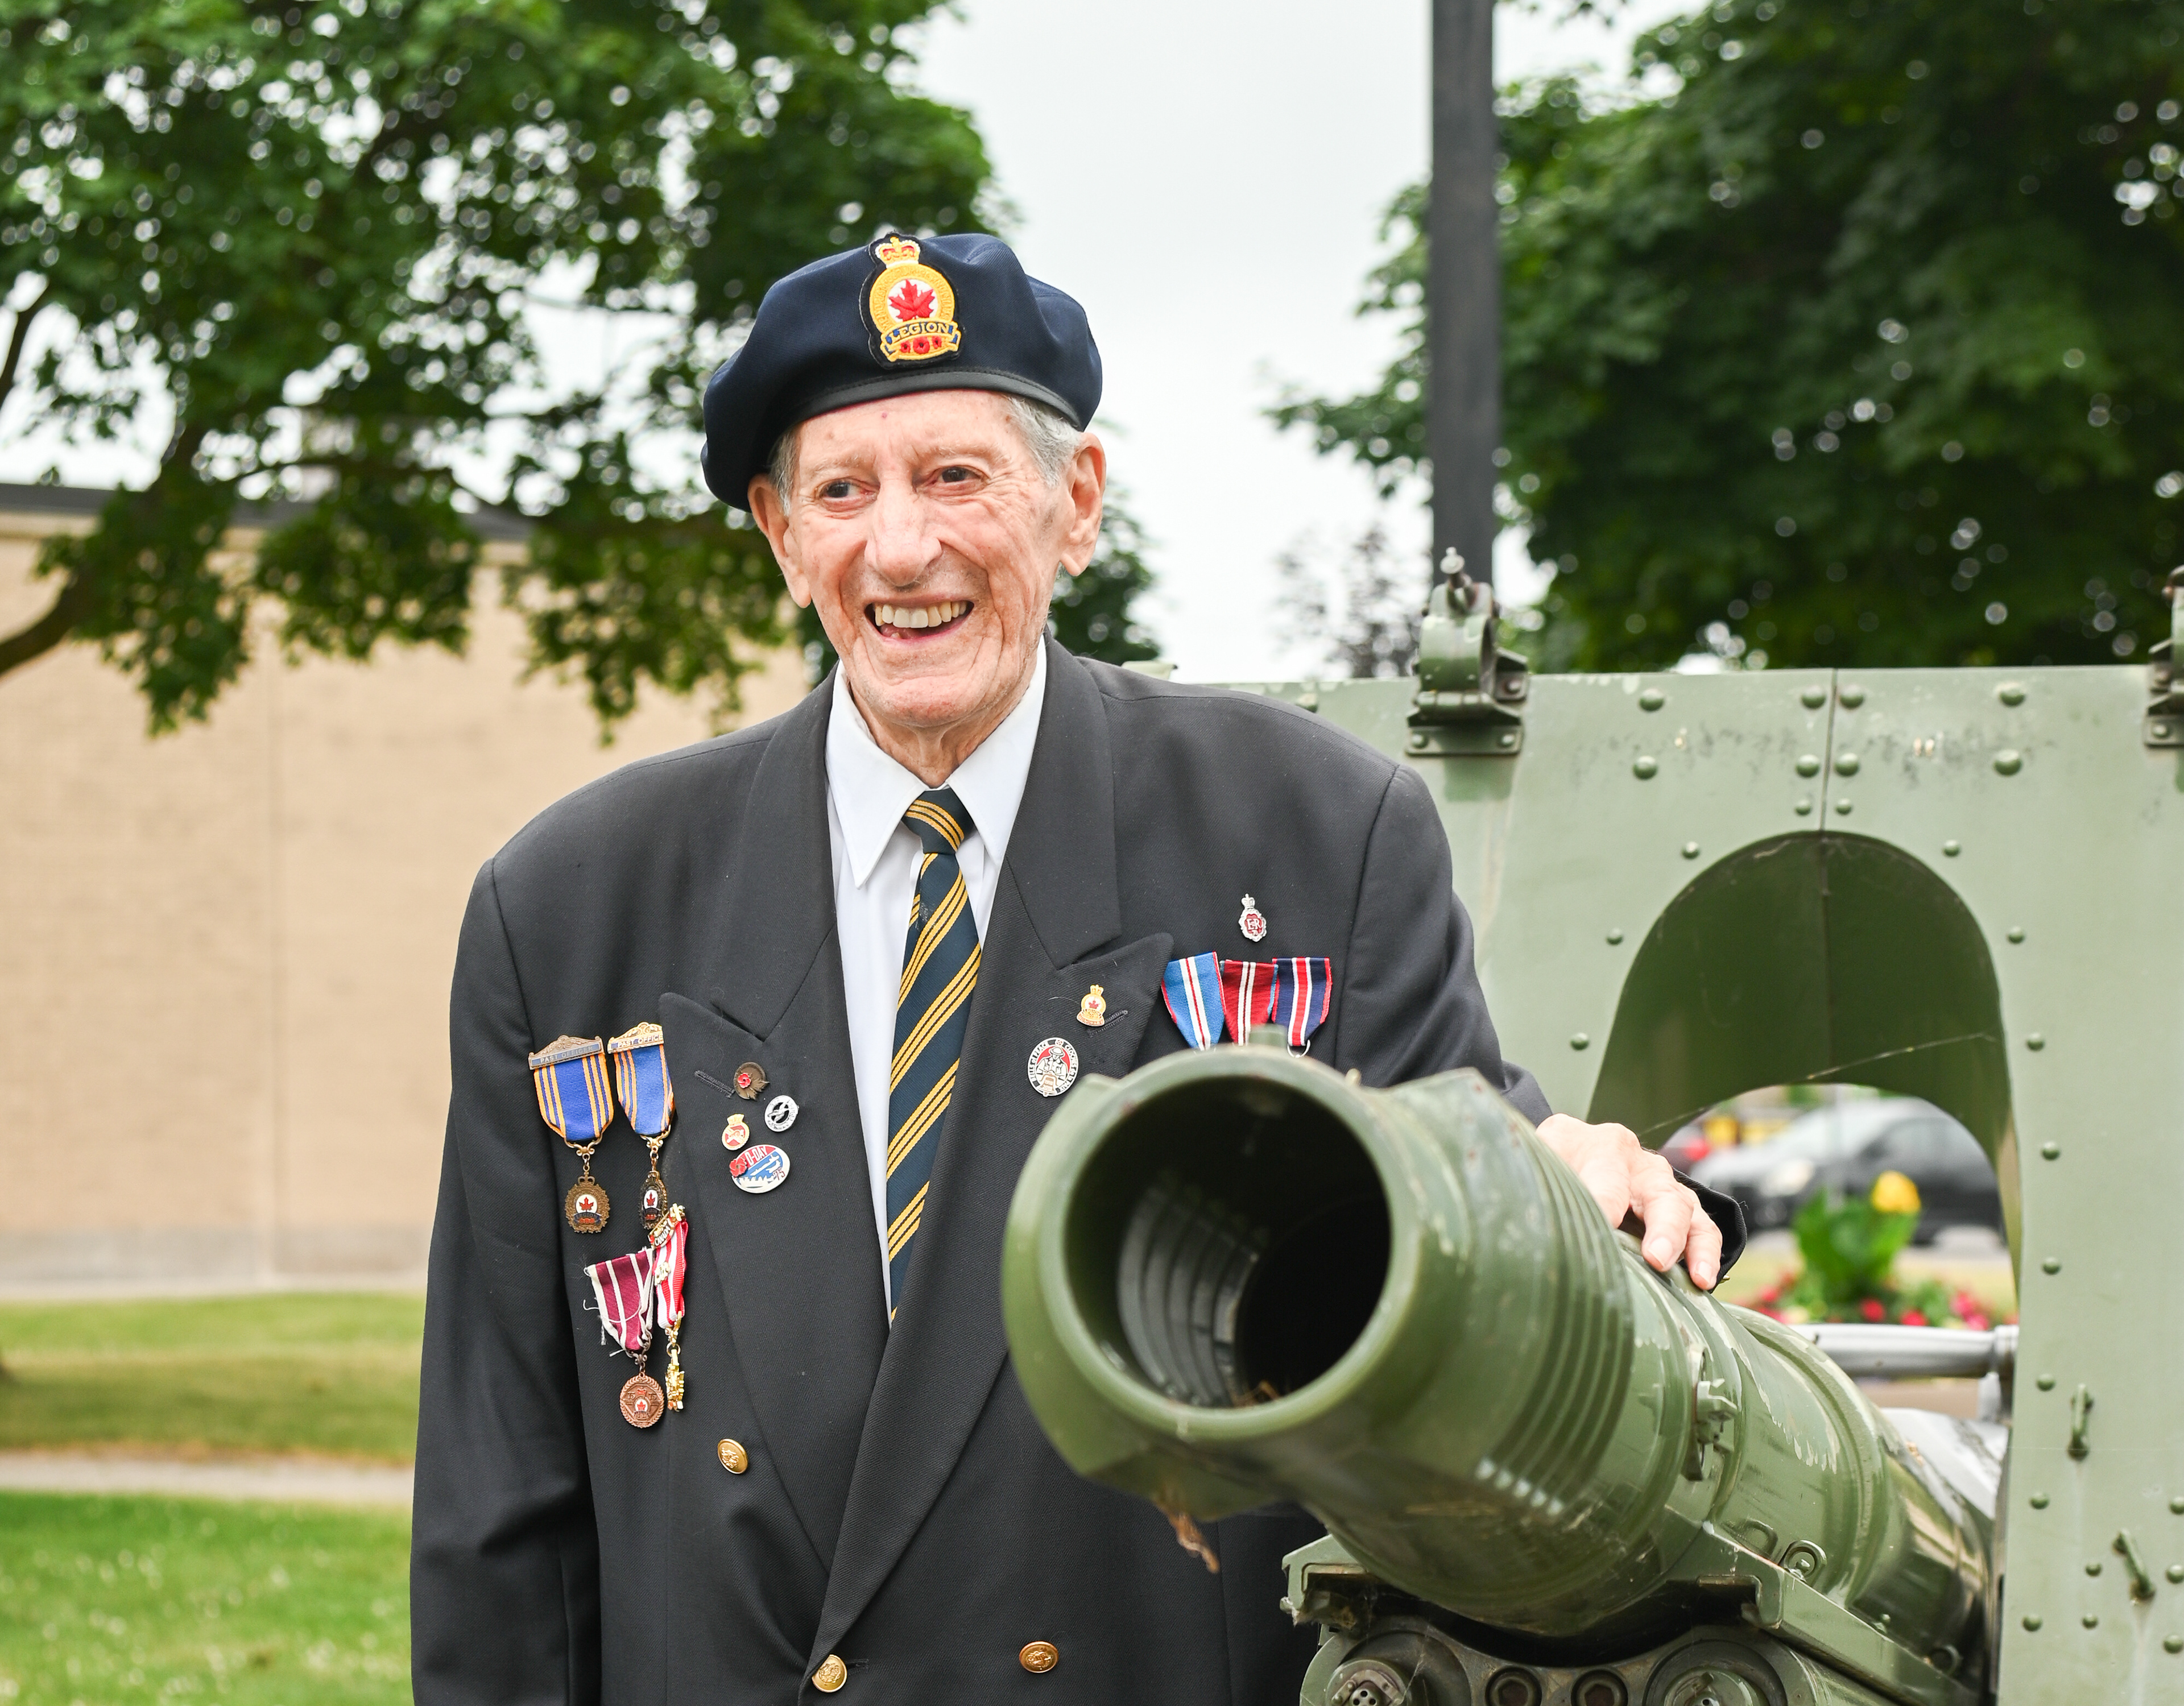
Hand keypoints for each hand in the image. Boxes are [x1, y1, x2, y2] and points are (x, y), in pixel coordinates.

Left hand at [1535, 1115, 1722, 1289]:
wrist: (1575, 1151)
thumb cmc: (1556, 1162)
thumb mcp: (1542, 1158)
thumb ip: (1539, 1180)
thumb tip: (1521, 1216)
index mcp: (1601, 1145)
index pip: (1606, 1178)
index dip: (1603, 1206)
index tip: (1602, 1229)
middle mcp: (1639, 1162)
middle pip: (1656, 1192)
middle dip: (1660, 1227)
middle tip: (1656, 1257)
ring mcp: (1663, 1185)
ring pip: (1685, 1211)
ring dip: (1689, 1245)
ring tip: (1694, 1276)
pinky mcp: (1681, 1208)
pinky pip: (1702, 1228)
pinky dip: (1706, 1253)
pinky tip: (1702, 1281)